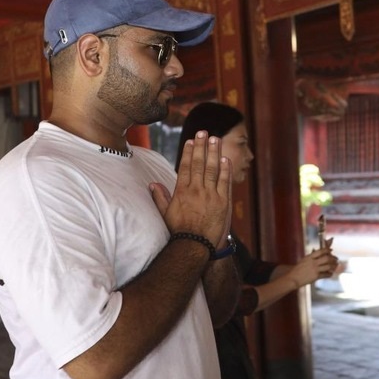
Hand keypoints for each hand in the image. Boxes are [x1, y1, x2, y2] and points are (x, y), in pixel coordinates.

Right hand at [150, 131, 230, 246]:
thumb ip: (160, 197)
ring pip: (213, 169)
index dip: (189, 152)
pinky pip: (225, 182)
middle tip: (204, 132)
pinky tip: (226, 159)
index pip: (186, 166)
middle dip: (202, 146)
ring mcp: (211, 195)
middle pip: (199, 163)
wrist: (195, 246)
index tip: (191, 141)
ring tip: (216, 139)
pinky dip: (226, 170)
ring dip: (215, 153)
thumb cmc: (179, 232)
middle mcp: (197, 190)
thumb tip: (152, 184)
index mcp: (182, 191)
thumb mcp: (166, 214)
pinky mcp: (223, 202)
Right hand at [288, 247, 339, 286]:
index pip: (321, 251)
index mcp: (309, 257)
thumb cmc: (298, 269)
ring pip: (328, 266)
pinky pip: (326, 274)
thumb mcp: (304, 260)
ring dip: (333, 266)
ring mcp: (315, 269)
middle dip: (333, 258)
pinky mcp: (316, 276)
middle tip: (336, 259)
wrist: (293, 278)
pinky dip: (329, 274)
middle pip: (327, 258)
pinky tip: (330, 274)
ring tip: (335, 266)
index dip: (327, 250)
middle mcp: (313, 262)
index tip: (331, 250)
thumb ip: (311, 256)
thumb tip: (316, 250)